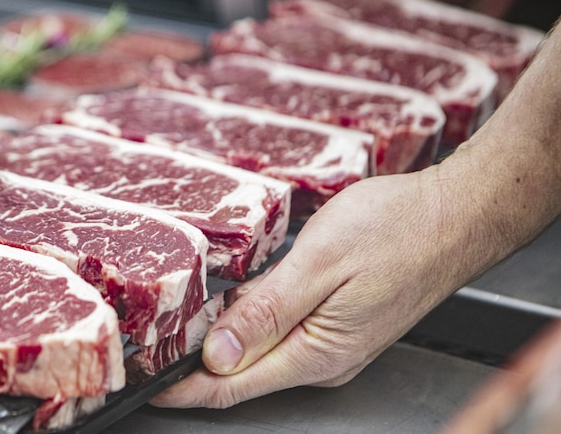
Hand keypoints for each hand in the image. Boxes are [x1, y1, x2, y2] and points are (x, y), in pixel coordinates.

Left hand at [151, 168, 484, 408]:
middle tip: (156, 332)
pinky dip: (251, 320)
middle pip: (241, 372)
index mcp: (316, 353)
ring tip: (186, 313)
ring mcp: (333, 344)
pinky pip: (282, 333)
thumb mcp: (319, 264)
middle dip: (196, 357)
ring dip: (223, 335)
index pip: (232, 387)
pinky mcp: (338, 324)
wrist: (454, 214)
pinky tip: (237, 298)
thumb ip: (265, 313)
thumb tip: (217, 355)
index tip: (147, 382)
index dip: (183, 387)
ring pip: (260, 350)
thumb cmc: (397, 230)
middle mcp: (323, 359)